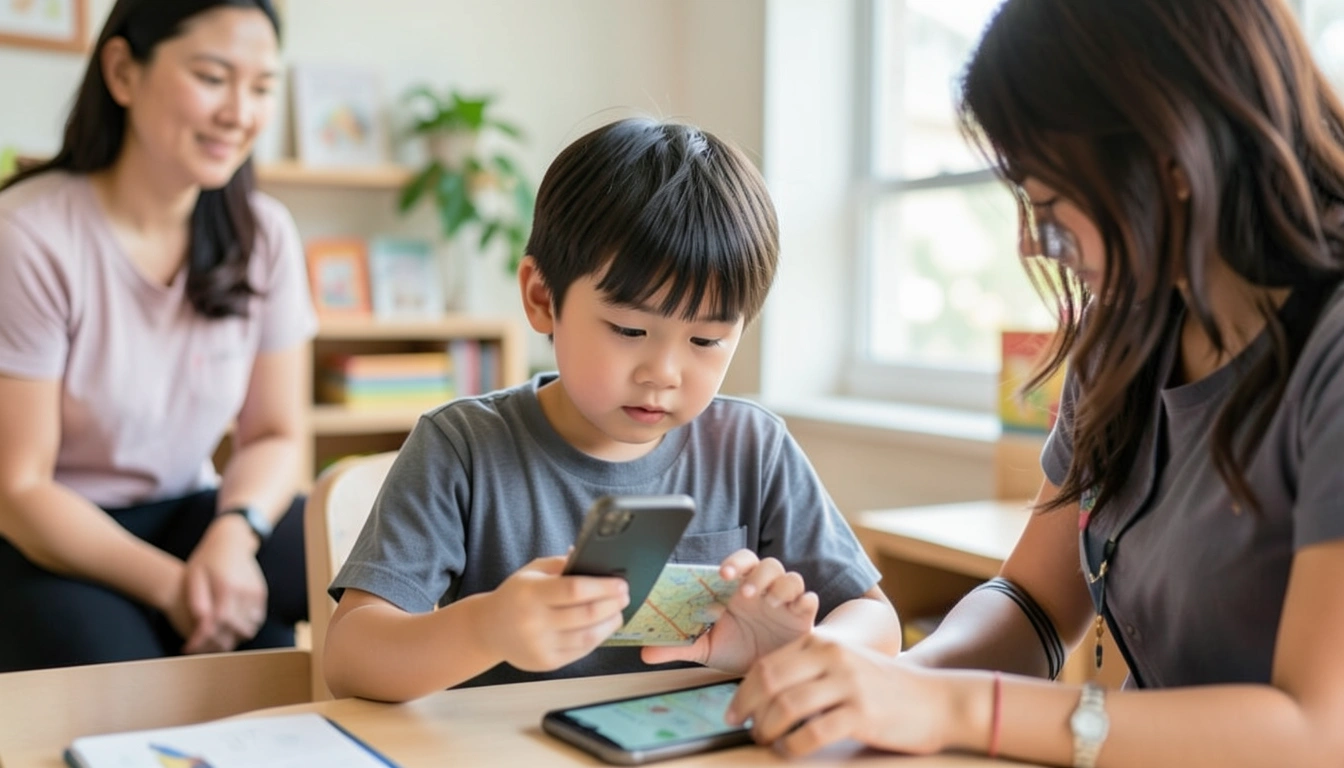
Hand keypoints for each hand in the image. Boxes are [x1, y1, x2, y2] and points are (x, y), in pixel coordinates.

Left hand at [179, 516, 268, 653]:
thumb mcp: (194, 575)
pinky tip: (226, 627)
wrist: (231, 540)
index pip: (217, 622)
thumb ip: (197, 599)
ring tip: (212, 638)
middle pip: (234, 630)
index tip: (187, 647)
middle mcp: (245, 591)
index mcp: (227, 586)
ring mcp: (256, 593)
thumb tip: (200, 623)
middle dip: (215, 643)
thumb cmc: (207, 558)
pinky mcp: (262, 594)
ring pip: (248, 628)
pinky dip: (242, 628)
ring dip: (231, 637)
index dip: (201, 639)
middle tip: (198, 647)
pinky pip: (256, 620)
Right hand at [481, 555, 629, 671]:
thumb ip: (564, 564)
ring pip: (587, 637)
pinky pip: (580, 651)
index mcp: (530, 594)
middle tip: (625, 596)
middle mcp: (534, 622)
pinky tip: (603, 627)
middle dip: (612, 604)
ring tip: (618, 612)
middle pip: (586, 615)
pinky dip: (597, 638)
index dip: (603, 587)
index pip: (575, 590)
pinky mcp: (546, 663)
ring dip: (609, 623)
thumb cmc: (516, 595)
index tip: (620, 583)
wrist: (489, 629)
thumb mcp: (533, 571)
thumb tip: (596, 559)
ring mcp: (540, 646)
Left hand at [641, 550, 817, 672]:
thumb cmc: (739, 650)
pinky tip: (796, 607)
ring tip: (768, 601)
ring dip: (779, 585)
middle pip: (766, 563)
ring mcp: (784, 602)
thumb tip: (645, 653)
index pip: (739, 563)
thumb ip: (679, 645)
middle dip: (757, 572)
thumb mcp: (706, 648)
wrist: (770, 672)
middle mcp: (763, 590)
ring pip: (788, 576)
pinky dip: (804, 599)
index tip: (722, 573)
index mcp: (739, 590)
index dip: (733, 562)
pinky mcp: (803, 617)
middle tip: (745, 590)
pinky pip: (809, 598)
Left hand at [726, 634, 954, 757]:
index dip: (743, 691)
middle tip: (743, 729)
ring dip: (768, 731)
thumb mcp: (845, 663)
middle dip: (747, 710)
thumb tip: (763, 695)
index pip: (767, 665)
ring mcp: (848, 684)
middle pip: (770, 683)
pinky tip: (790, 751)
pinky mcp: (861, 714)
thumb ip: (810, 670)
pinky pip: (812, 733)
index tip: (733, 711)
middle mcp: (832, 657)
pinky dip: (792, 747)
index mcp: (823, 643)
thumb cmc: (886, 686)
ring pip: (786, 708)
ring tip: (767, 742)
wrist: (939, 700)